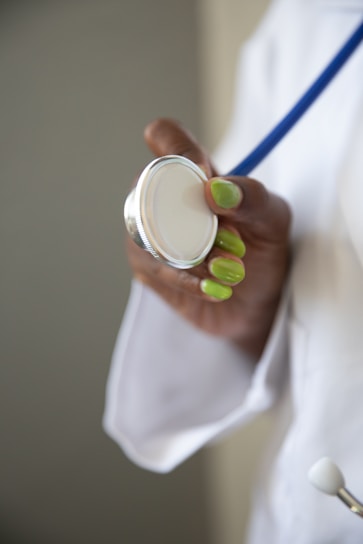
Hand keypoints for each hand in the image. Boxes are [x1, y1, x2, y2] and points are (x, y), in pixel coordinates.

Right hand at [127, 119, 290, 358]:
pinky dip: (191, 280)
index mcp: (192, 173)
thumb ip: (252, 198)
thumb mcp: (272, 220)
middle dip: (194, 222)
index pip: (164, 135)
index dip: (177, 146)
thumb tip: (214, 190)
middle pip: (148, 189)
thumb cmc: (261, 249)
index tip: (205, 174)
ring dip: (195, 256)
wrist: (255, 301)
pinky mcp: (148, 269)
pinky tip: (216, 288)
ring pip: (151, 234)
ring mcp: (149, 232)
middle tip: (234, 244)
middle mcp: (162, 197)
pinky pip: (157, 269)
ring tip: (231, 270)